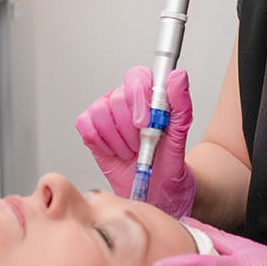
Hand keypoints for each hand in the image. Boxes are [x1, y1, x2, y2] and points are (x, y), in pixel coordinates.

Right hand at [75, 66, 195, 217]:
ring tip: (130, 150)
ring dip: (116, 138)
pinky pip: (86, 125)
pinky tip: (114, 151)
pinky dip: (100, 143)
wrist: (157, 189)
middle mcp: (127, 99)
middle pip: (117, 98)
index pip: (136, 78)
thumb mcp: (180, 136)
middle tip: (141, 144)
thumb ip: (181, 104)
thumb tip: (178, 76)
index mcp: (149, 93)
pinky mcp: (92, 129)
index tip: (145, 124)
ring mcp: (108, 113)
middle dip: (130, 128)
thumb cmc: (168, 162)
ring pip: (100, 111)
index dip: (139, 100)